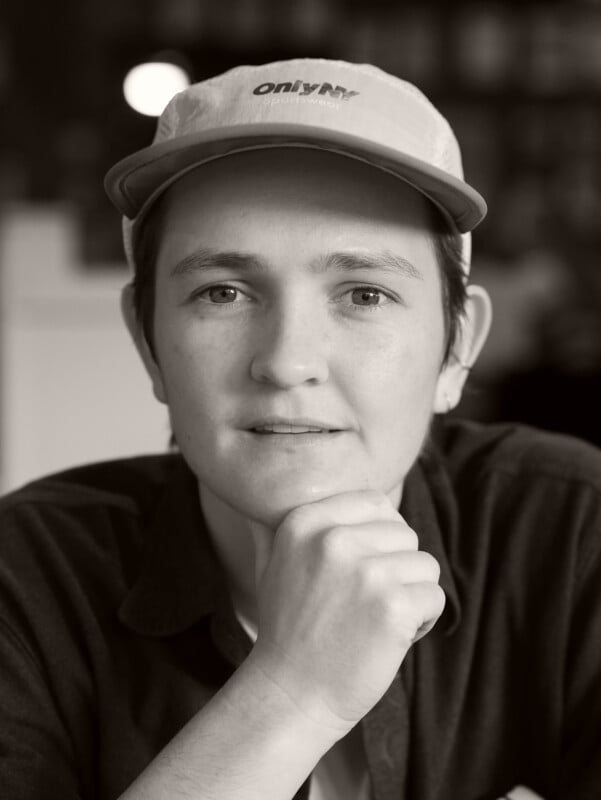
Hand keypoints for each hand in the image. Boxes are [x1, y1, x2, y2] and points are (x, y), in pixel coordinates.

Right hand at [248, 490, 444, 737]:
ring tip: (377, 621)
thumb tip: (279, 494)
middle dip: (397, 568)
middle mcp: (333, 540)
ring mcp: (364, 572)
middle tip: (366, 604)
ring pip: (424, 565)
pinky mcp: (392, 607)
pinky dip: (423, 620)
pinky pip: (434, 596)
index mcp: (305, 522)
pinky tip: (392, 638)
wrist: (291, 694)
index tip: (364, 569)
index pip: (375, 502)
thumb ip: (294, 525)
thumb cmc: (289, 629)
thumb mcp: (274, 562)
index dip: (382, 536)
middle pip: (404, 533)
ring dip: (412, 594)